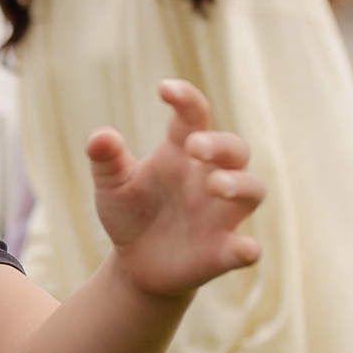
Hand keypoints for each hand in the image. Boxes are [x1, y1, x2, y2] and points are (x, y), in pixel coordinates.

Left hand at [89, 79, 264, 297]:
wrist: (136, 263)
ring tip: (215, 185)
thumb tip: (99, 137)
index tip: (164, 89)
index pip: (194, 116)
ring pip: (252, 190)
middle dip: (220, 144)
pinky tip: (244, 249)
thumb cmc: (130, 212)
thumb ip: (106, 159)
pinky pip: (245, 248)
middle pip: (234, 149)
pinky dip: (247, 248)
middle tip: (195, 147)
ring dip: (239, 184)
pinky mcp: (223, 251)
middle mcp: (209, 177)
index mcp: (181, 153)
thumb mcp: (111, 184)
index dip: (186, 98)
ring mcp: (220, 215)